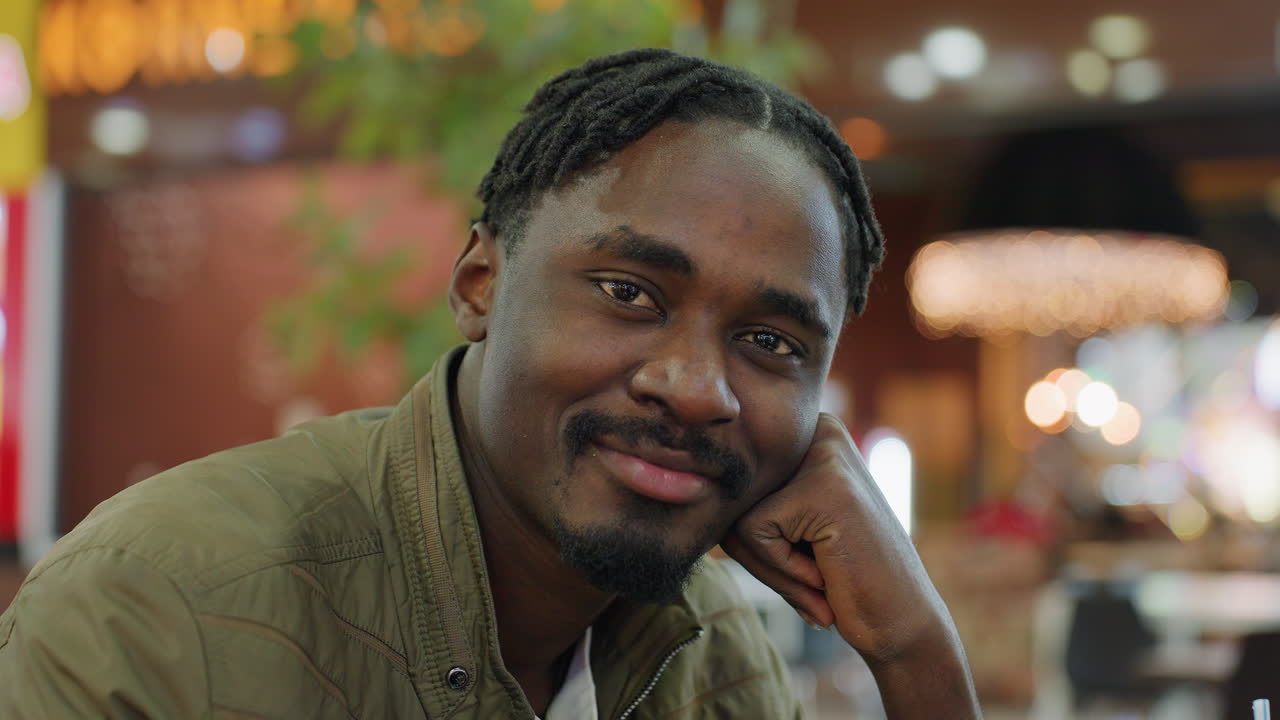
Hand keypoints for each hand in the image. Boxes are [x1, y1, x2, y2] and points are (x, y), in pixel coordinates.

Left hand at [723, 414, 980, 716]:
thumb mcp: (786, 525)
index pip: (737, 482)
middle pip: (734, 496)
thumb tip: (692, 480)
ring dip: (770, 564)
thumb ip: (743, 499)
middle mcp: (820, 429)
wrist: (901, 624)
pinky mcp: (822, 487)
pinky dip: (783, 570)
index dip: (756, 535)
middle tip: (816, 571)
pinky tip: (827, 574)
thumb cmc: (838, 575)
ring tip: (822, 571)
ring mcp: (825, 455)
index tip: (807, 552)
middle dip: (759, 551)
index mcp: (810, 430)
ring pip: (738, 515)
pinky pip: (754, 533)